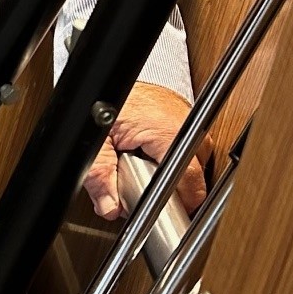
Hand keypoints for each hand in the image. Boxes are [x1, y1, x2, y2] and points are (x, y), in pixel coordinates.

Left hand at [83, 80, 205, 221]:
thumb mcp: (95, 146)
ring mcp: (181, 111)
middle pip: (198, 166)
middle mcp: (180, 119)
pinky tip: (153, 155)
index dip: (183, 200)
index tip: (169, 210)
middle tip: (155, 190)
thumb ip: (101, 178)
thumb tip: (111, 206)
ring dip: (178, 167)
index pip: (191, 176)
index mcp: (166, 130)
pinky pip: (186, 138)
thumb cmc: (100, 104)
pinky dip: (173, 150)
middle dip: (181, 185)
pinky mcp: (176, 108)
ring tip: (152, 170)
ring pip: (195, 153)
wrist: (101, 83)